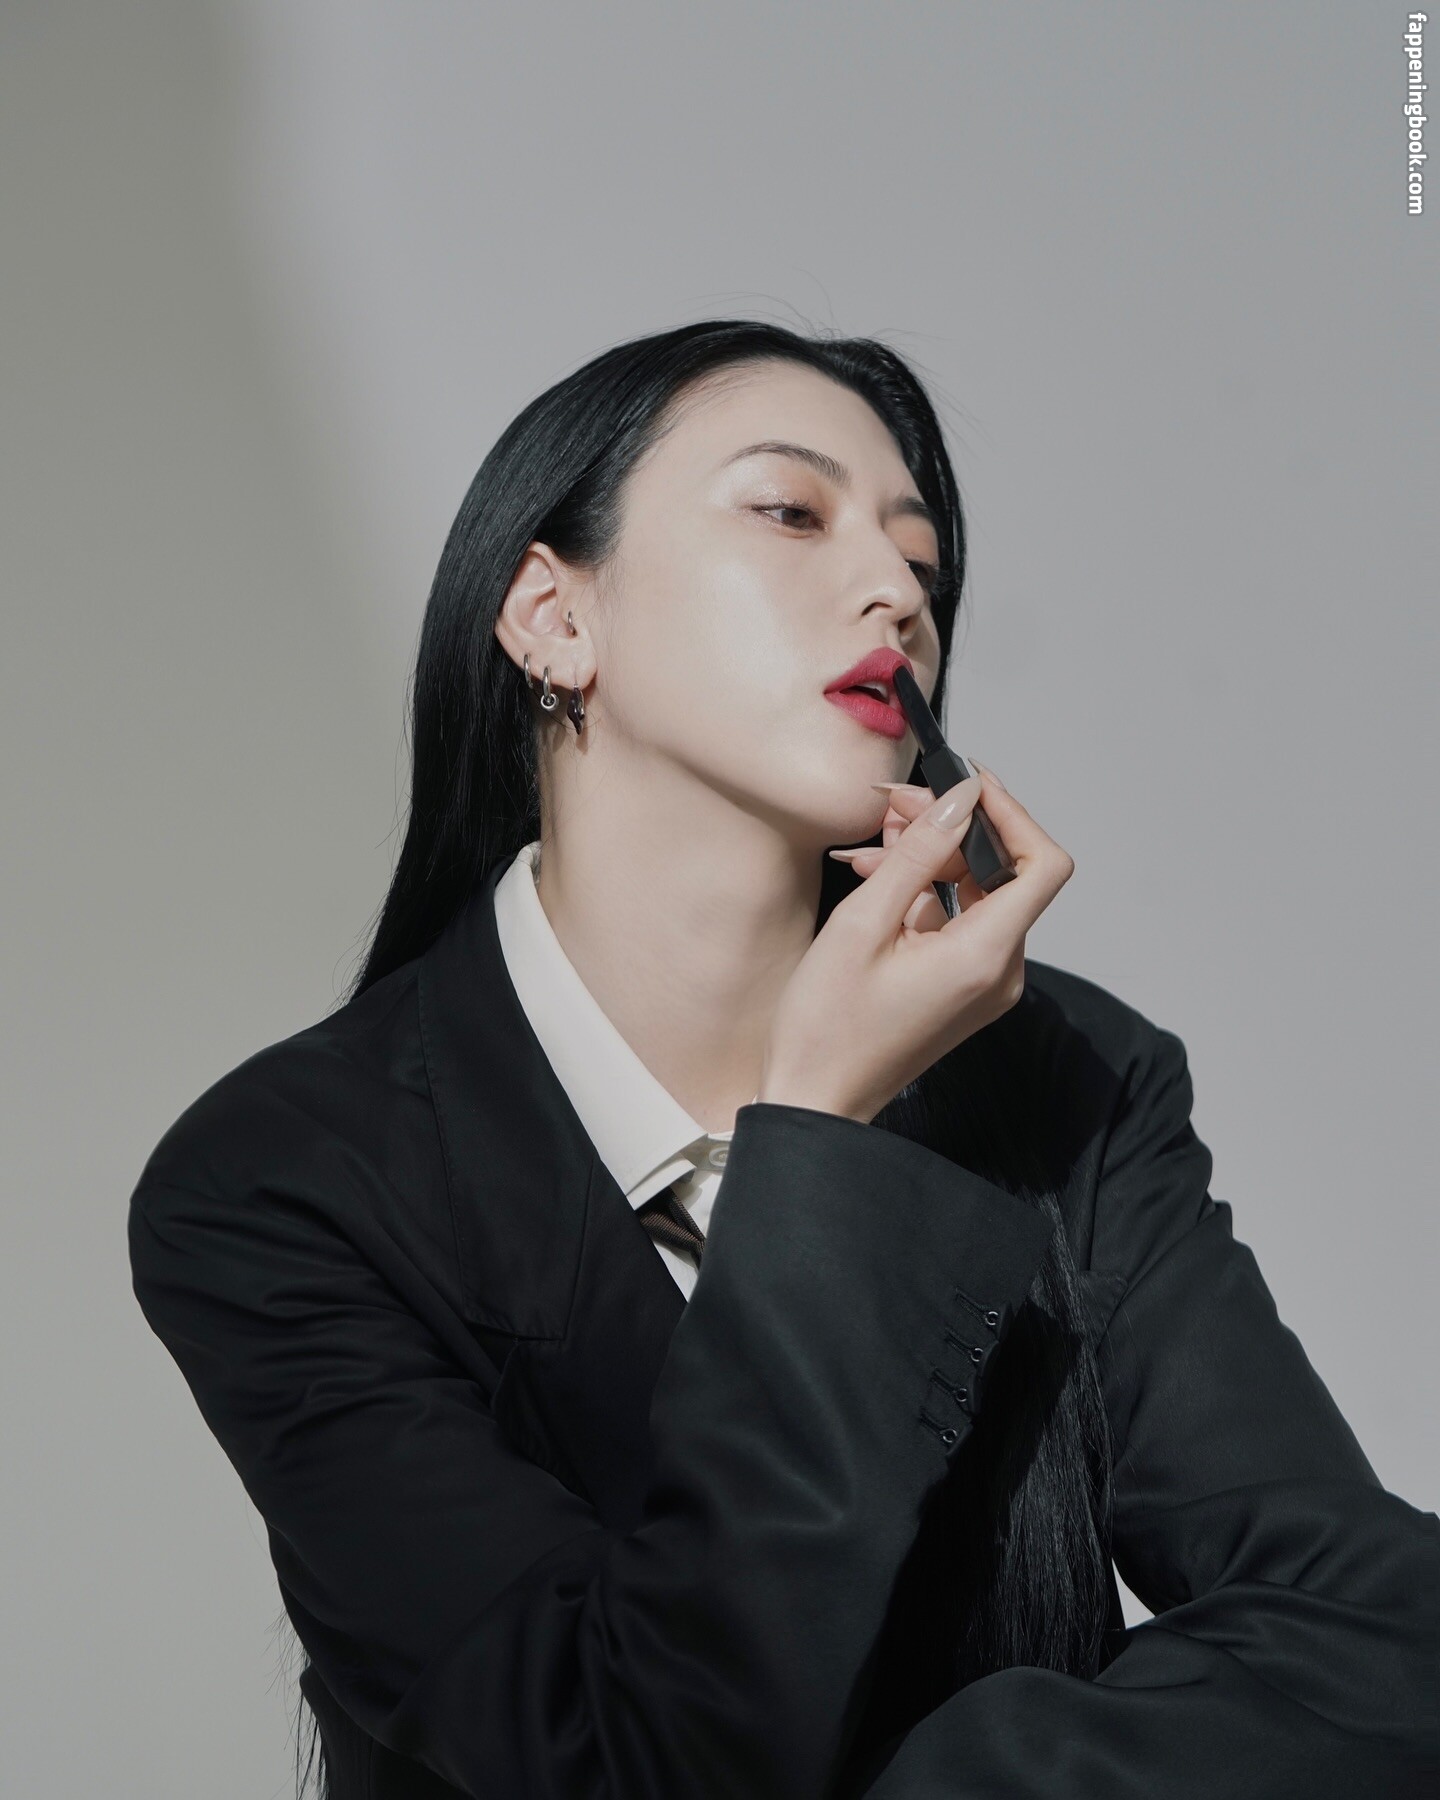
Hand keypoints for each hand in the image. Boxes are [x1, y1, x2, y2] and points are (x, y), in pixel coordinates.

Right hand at [755, 763, 1074, 1124]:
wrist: (817, 1099)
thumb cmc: (827, 1026)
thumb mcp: (862, 925)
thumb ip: (918, 854)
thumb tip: (961, 799)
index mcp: (984, 957)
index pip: (1042, 865)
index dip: (1012, 815)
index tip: (968, 785)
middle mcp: (999, 971)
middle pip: (1004, 873)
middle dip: (954, 829)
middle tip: (894, 803)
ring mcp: (985, 983)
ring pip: (978, 893)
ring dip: (932, 858)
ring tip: (874, 840)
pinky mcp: (964, 989)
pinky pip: (960, 922)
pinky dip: (925, 892)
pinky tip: (878, 877)